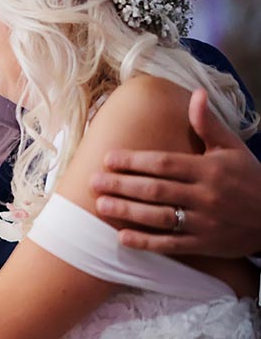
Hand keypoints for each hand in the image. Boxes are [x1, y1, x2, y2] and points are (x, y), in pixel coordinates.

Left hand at [91, 88, 260, 256]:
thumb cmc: (251, 179)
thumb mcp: (233, 149)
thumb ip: (209, 125)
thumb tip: (196, 94)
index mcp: (209, 169)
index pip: (164, 163)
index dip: (134, 161)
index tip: (109, 158)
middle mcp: (205, 195)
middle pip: (155, 190)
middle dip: (121, 185)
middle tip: (94, 181)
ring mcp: (204, 222)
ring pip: (159, 217)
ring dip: (127, 212)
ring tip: (101, 205)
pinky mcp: (205, 245)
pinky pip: (171, 244)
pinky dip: (146, 242)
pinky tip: (122, 237)